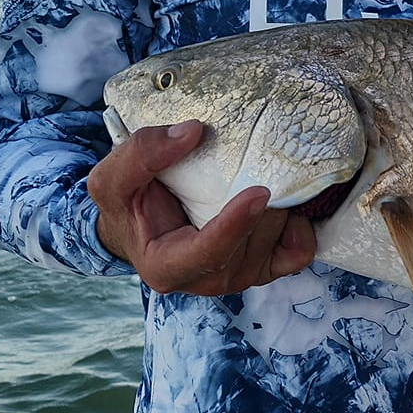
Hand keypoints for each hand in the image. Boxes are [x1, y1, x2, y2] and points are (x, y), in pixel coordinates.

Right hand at [90, 121, 316, 294]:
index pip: (210, 253)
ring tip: (269, 174)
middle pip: (252, 242)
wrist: (144, 225)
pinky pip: (298, 253)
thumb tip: (192, 132)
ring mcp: (240, 276)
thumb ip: (141, 155)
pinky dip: (300, 227)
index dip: (235, 224)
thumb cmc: (129, 204)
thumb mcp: (113, 179)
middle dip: (264, 204)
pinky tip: (286, 203)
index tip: (258, 192)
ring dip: (281, 206)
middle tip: (267, 162)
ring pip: (277, 241)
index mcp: (167, 267)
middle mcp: (208, 280)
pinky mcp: (265, 268)